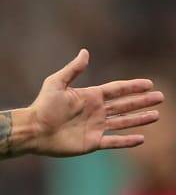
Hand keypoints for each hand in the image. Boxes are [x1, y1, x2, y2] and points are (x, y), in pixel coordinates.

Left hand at [25, 49, 163, 155]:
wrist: (33, 130)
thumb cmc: (42, 106)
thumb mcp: (56, 83)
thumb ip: (73, 69)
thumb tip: (85, 52)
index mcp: (90, 97)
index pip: (117, 90)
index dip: (133, 87)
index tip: (149, 84)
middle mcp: (95, 111)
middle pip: (124, 105)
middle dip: (142, 101)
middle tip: (160, 97)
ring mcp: (95, 127)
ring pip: (123, 122)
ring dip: (139, 119)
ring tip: (156, 115)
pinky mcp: (91, 142)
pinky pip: (113, 141)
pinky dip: (127, 141)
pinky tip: (141, 138)